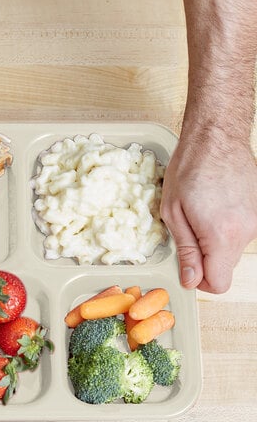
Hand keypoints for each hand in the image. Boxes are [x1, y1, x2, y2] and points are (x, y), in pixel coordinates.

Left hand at [160, 135, 256, 293]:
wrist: (216, 138)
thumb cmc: (189, 170)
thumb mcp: (173, 214)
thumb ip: (186, 251)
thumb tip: (190, 280)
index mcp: (222, 236)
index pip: (218, 283)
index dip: (198, 280)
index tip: (187, 267)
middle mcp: (246, 232)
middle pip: (225, 267)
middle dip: (204, 259)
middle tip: (187, 231)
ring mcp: (256, 221)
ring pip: (231, 250)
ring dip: (213, 241)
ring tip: (199, 214)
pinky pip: (239, 232)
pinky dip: (225, 228)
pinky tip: (213, 206)